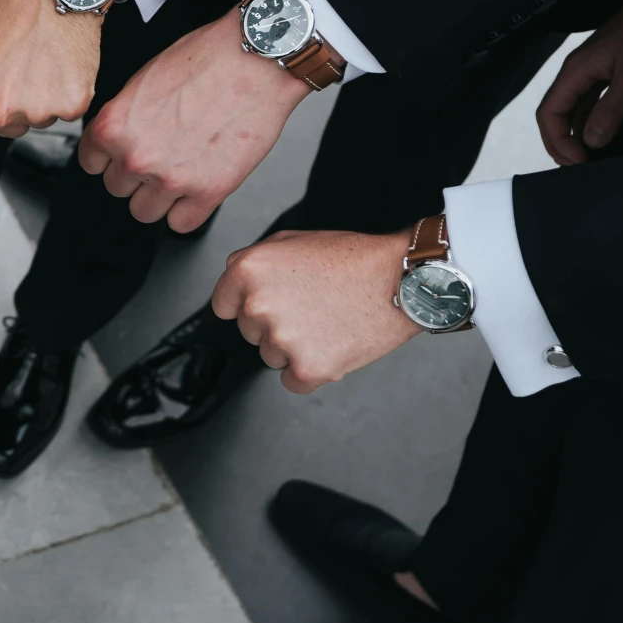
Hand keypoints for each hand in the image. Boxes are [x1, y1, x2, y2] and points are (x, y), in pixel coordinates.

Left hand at [0, 0, 102, 152]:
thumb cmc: (8, 11)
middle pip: (7, 131)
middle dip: (12, 107)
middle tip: (19, 67)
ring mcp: (36, 112)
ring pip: (38, 121)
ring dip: (40, 100)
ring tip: (39, 60)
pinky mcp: (71, 105)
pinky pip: (67, 112)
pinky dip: (66, 93)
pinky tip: (60, 64)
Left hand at [77, 7, 307, 230]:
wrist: (255, 59)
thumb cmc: (205, 58)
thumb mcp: (144, 80)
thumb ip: (126, 117)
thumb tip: (120, 139)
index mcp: (113, 126)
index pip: (91, 162)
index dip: (110, 156)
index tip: (123, 153)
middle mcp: (136, 156)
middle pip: (117, 188)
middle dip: (135, 174)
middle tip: (160, 155)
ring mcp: (171, 178)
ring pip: (144, 212)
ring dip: (158, 196)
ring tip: (179, 171)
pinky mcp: (208, 192)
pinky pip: (181, 223)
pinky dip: (188, 209)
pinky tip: (197, 186)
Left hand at [211, 227, 420, 393]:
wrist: (400, 280)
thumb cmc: (353, 259)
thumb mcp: (291, 241)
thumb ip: (253, 261)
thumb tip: (234, 284)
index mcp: (248, 271)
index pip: (223, 305)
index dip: (247, 304)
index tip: (271, 303)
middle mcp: (258, 305)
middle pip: (249, 332)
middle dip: (274, 323)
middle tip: (310, 306)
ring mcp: (282, 339)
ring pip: (271, 357)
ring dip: (294, 347)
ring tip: (326, 322)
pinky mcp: (307, 368)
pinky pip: (293, 382)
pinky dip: (311, 371)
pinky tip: (332, 345)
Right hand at [536, 0, 622, 164]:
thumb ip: (611, 109)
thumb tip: (591, 142)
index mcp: (576, 70)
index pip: (549, 112)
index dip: (557, 140)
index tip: (580, 160)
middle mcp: (577, 72)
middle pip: (555, 113)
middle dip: (560, 142)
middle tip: (580, 167)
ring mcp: (591, 73)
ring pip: (572, 111)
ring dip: (575, 136)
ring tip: (590, 160)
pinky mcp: (606, 73)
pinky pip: (589, 104)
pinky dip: (591, 124)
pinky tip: (602, 138)